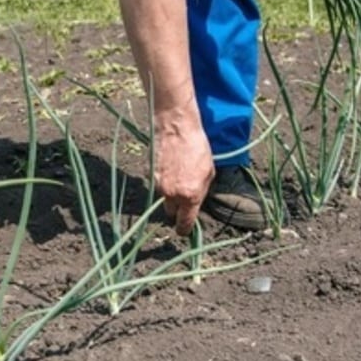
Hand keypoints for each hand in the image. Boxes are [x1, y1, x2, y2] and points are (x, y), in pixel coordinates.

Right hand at [153, 107, 213, 236]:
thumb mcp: (209, 172)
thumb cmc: (197, 148)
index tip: (185, 231)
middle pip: (171, 213)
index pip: (185, 223)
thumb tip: (196, 204)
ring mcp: (160, 186)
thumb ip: (201, 192)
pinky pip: (159, 187)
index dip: (185, 229)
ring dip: (171, 195)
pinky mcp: (151, 176)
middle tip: (185, 198)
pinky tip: (172, 169)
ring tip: (180, 177)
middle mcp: (173, 194)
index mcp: (190, 195)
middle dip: (177, 210)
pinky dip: (165, 183)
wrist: (177, 129)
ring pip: (164, 200)